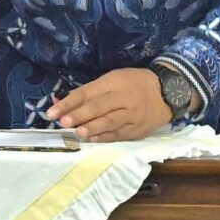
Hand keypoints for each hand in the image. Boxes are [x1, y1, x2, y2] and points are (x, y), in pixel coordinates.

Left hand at [47, 67, 172, 142]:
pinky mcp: (138, 129)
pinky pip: (119, 134)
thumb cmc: (132, 83)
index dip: (69, 103)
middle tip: (64, 122)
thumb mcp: (112, 79)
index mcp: (114, 82)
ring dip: (92, 128)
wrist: (167, 92)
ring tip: (78, 133)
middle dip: (80, 115)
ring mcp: (132, 115)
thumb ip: (88, 92)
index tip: (52, 112)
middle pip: (99, 107)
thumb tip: (60, 103)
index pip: (87, 93)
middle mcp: (123, 98)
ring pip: (110, 122)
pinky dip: (105, 138)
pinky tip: (92, 140)